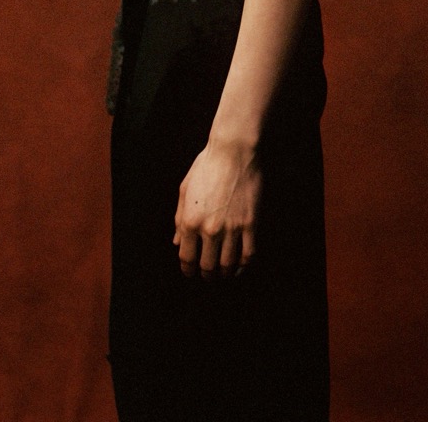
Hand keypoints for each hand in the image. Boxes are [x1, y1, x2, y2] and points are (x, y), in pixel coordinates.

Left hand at [173, 139, 260, 278]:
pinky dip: (243, 266)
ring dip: (225, 274)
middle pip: (207, 266)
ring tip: (224, 275)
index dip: (188, 270)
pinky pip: (248, 255)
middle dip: (206, 275)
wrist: (234, 151)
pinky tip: (240, 267)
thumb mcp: (185, 189)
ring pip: (228, 265)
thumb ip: (179, 218)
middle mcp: (209, 229)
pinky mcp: (250, 225)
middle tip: (208, 277)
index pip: (186, 258)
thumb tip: (176, 242)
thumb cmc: (207, 166)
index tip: (190, 273)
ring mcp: (232, 229)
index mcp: (189, 221)